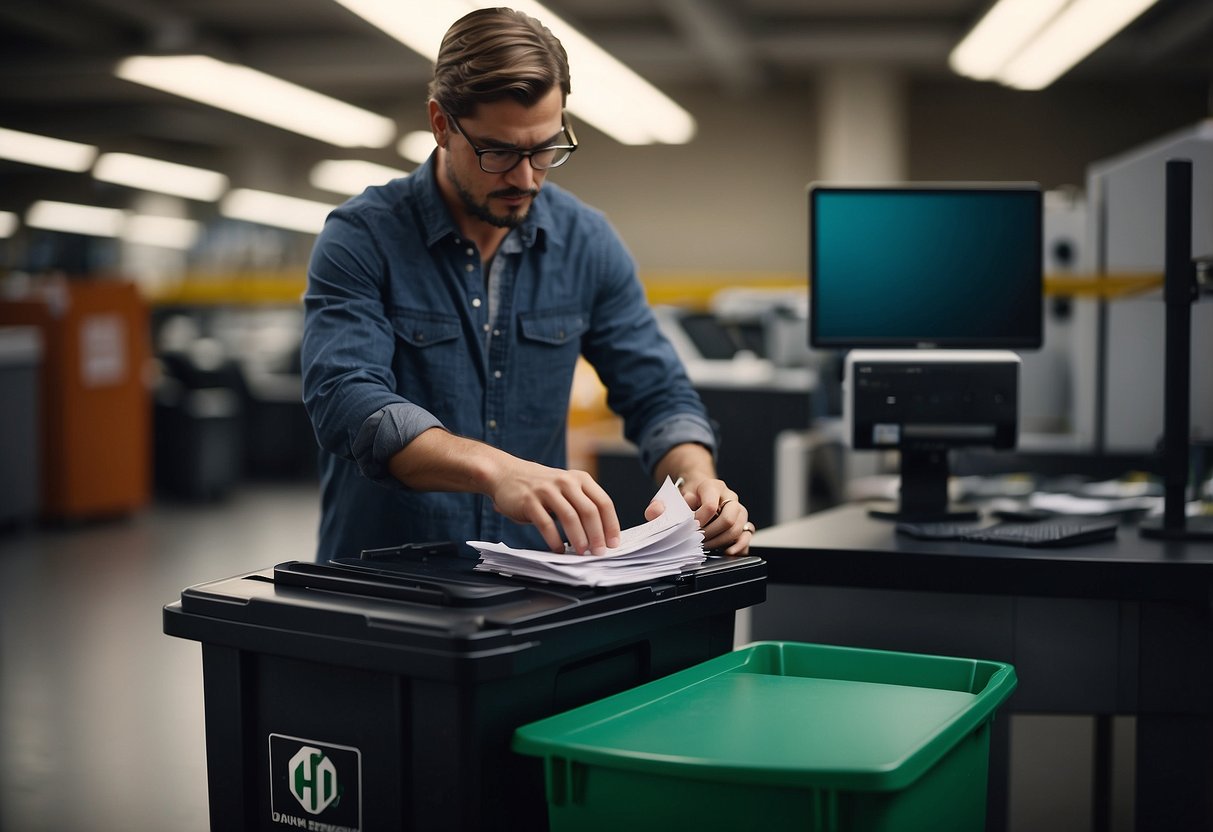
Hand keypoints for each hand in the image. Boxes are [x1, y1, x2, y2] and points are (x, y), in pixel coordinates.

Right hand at [488, 460, 620, 555]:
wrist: (506, 474)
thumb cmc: (541, 487)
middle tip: (598, 552)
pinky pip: (546, 524)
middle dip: (597, 535)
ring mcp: (547, 490)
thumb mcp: (566, 488)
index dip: (611, 524)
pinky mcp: (529, 501)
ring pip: (570, 517)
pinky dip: (554, 540)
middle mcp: (566, 481)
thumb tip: (602, 536)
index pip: (603, 502)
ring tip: (581, 552)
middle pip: (589, 511)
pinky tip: (558, 549)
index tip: (613, 543)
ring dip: (578, 538)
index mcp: (580, 479)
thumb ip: (582, 504)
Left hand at [646, 477, 752, 555]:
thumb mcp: (670, 498)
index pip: (711, 505)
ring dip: (721, 541)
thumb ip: (659, 505)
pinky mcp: (742, 522)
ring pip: (738, 527)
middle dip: (711, 533)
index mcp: (712, 487)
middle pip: (729, 518)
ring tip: (706, 547)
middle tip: (698, 540)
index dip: (699, 520)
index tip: (690, 527)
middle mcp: (729, 497)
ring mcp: (738, 510)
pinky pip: (747, 535)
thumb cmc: (686, 498)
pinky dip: (739, 546)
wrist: (698, 493)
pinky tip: (727, 552)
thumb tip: (654, 512)